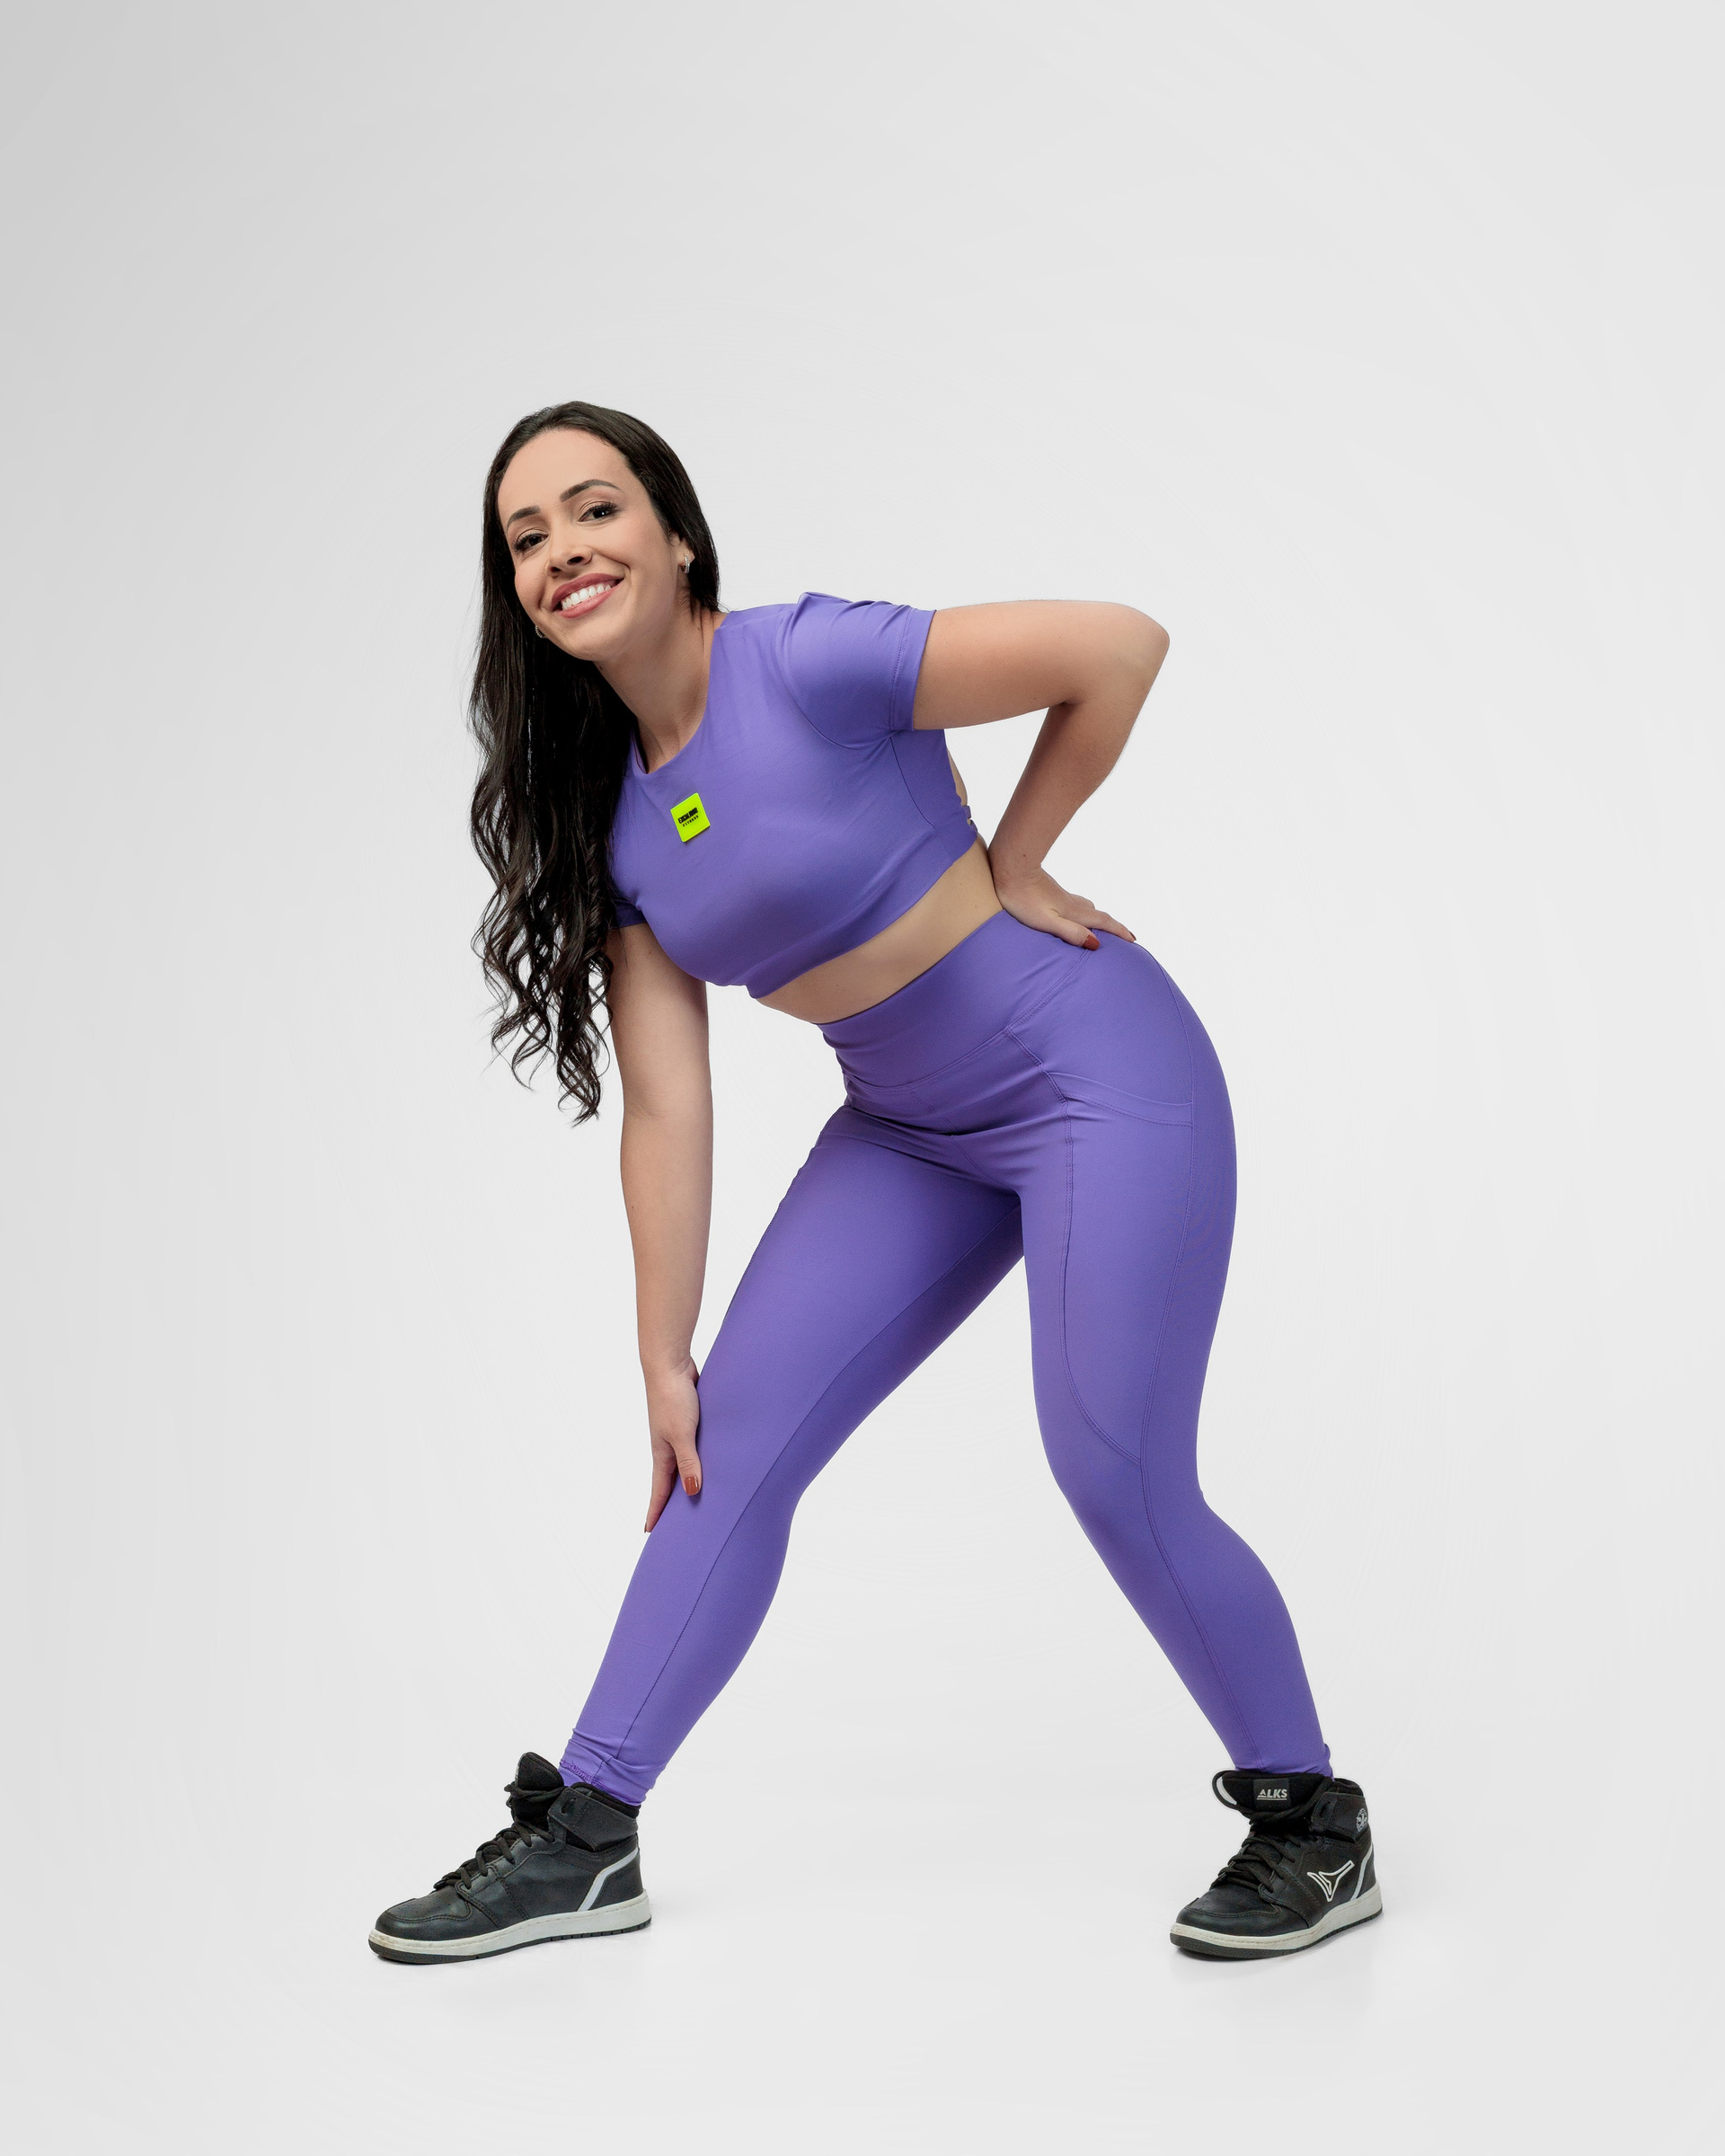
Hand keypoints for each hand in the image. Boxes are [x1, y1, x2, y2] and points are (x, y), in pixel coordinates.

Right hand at [643, 1354, 701, 1529]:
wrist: (671, 1364)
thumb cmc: (673, 1398)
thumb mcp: (683, 1435)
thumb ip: (689, 1463)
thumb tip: (692, 1492)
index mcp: (662, 1454)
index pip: (658, 1491)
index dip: (655, 1512)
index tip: (649, 1532)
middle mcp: (667, 1447)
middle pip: (670, 1481)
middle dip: (670, 1502)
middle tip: (673, 1524)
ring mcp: (677, 1433)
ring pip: (683, 1463)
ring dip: (687, 1479)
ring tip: (695, 1497)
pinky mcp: (688, 1420)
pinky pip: (694, 1446)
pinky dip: (699, 1458)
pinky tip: (711, 1460)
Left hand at [988, 857, 1135, 950]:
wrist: (1010, 866)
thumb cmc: (1022, 898)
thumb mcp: (1046, 921)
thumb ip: (1071, 932)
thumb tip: (1096, 943)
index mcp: (1073, 912)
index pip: (1103, 922)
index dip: (1119, 932)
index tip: (1133, 940)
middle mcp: (1071, 902)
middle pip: (1098, 914)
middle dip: (1112, 926)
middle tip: (1124, 936)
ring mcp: (1060, 896)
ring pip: (1086, 907)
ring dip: (1097, 917)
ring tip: (1101, 927)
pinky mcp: (1050, 892)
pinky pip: (1075, 903)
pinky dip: (1083, 911)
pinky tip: (1073, 912)